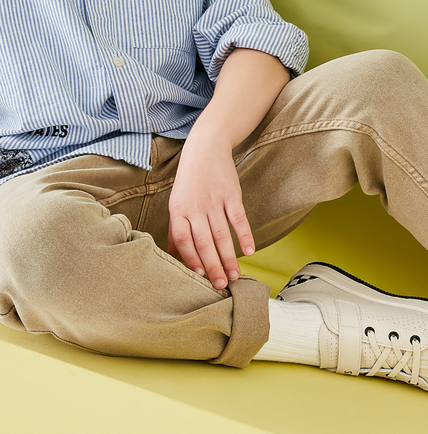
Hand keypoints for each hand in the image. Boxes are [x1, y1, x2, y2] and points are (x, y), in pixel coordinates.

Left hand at [167, 135, 255, 288]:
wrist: (206, 148)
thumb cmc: (189, 180)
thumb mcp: (177, 203)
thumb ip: (175, 229)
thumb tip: (172, 256)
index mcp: (178, 210)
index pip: (183, 240)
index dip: (191, 259)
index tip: (199, 277)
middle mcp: (195, 207)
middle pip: (204, 242)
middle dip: (212, 266)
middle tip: (220, 285)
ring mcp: (214, 200)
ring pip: (222, 235)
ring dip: (229, 257)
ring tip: (235, 275)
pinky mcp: (232, 194)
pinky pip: (238, 219)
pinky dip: (245, 236)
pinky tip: (249, 251)